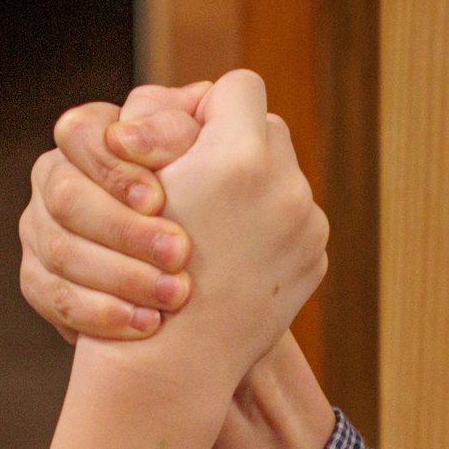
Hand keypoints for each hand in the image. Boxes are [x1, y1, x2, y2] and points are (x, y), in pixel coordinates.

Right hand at [20, 85, 204, 341]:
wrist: (199, 305)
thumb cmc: (213, 211)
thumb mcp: (211, 161)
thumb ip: (196, 130)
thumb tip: (200, 100)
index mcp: (91, 136)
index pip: (80, 131)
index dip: (118, 166)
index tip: (161, 198)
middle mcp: (56, 175)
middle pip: (66, 195)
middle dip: (126, 229)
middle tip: (180, 254)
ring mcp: (38, 228)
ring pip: (58, 249)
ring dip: (122, 275)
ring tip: (175, 296)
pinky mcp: (36, 278)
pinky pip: (51, 295)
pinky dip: (102, 313)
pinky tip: (146, 324)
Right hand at [111, 70, 326, 387]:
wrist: (171, 360)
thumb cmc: (133, 267)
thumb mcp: (140, 183)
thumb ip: (172, 130)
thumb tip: (206, 98)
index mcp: (239, 156)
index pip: (239, 88)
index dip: (208, 106)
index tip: (186, 137)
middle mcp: (286, 186)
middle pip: (268, 130)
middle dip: (236, 146)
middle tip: (200, 176)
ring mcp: (308, 226)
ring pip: (284, 177)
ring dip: (253, 189)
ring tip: (214, 222)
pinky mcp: (316, 260)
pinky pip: (294, 222)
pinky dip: (267, 231)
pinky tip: (232, 257)